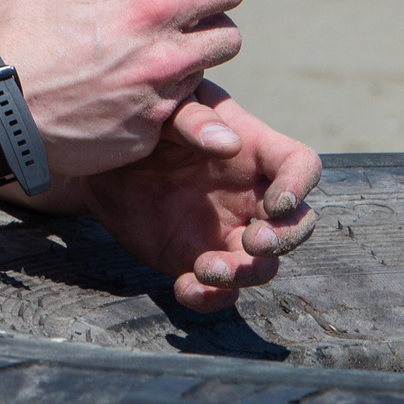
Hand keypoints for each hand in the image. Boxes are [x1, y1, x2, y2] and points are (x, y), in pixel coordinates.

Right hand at [0, 0, 242, 177]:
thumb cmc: (17, 28)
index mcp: (150, 7)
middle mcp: (164, 57)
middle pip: (228, 39)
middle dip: (205, 31)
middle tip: (165, 30)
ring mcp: (157, 103)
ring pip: (197, 81)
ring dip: (175, 70)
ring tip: (128, 65)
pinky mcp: (142, 140)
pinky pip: (165, 120)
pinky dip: (146, 109)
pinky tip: (107, 99)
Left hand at [78, 80, 321, 310]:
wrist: (102, 153)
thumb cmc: (146, 116)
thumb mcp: (166, 105)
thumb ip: (193, 118)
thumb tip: (227, 143)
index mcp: (254, 149)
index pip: (300, 165)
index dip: (300, 185)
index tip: (276, 202)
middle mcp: (250, 195)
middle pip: (296, 224)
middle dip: (284, 238)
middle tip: (253, 241)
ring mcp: (228, 231)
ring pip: (262, 264)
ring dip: (245, 272)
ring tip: (207, 268)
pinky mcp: (199, 257)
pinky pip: (218, 290)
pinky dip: (209, 297)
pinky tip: (185, 288)